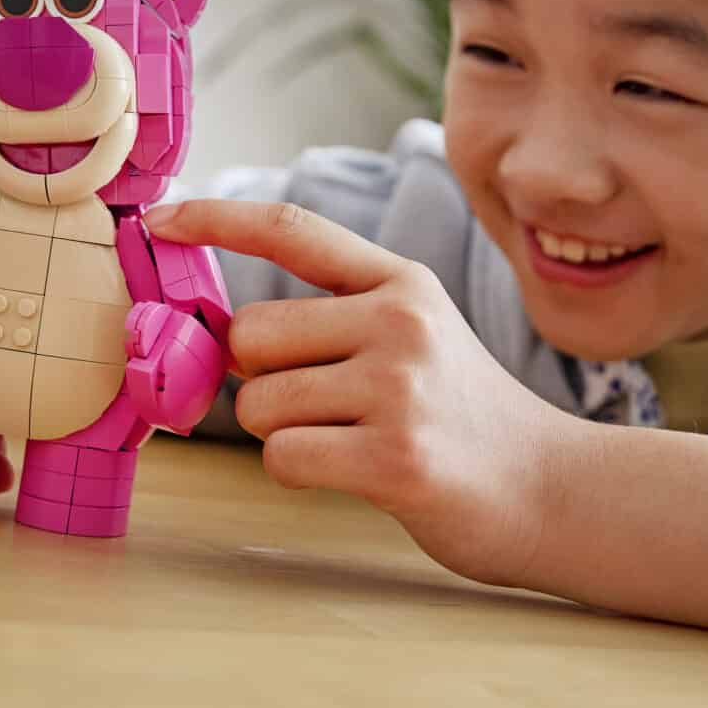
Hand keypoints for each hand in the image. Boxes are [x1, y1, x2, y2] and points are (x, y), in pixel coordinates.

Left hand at [140, 200, 569, 585]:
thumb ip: (334, 320)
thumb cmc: (461, 418)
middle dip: (258, 380)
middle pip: (249, 336)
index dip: (216, 219)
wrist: (547, 488)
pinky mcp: (394, 457)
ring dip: (281, 433)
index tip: (160, 221)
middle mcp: (400, 322)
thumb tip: (223, 337)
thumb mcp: (416, 336)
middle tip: (319, 405)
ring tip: (350, 440)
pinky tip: (356, 473)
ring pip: (258, 404)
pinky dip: (300, 472)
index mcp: (400, 282)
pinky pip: (283, 457)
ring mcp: (399, 388)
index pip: (292, 229)